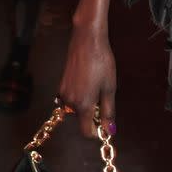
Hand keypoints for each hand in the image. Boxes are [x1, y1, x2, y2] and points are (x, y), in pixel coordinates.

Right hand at [58, 23, 116, 138]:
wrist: (87, 40)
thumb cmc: (101, 62)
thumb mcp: (109, 88)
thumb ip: (108, 111)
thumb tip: (109, 130)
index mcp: (82, 105)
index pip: (86, 131)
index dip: (96, 130)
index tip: (105, 122)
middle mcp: (69, 102)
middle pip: (81, 119)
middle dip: (93, 114)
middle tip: (104, 95)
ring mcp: (63, 93)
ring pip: (76, 108)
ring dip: (87, 104)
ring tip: (97, 85)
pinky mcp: (61, 84)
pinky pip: (72, 98)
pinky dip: (81, 96)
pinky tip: (89, 81)